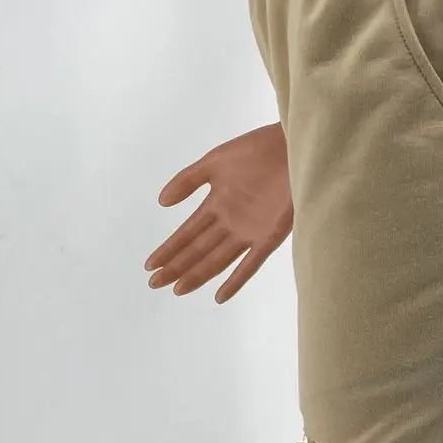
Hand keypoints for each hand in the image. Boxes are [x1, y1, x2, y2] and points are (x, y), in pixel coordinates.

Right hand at [145, 121, 291, 301]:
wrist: (293, 147)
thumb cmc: (257, 149)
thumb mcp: (215, 161)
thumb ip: (187, 180)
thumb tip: (161, 202)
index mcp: (216, 203)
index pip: (186, 232)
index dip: (168, 249)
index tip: (149, 265)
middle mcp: (229, 222)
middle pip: (198, 250)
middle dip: (176, 266)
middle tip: (154, 284)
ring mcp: (248, 232)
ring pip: (217, 259)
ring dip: (197, 274)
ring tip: (178, 289)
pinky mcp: (270, 237)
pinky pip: (251, 264)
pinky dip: (236, 280)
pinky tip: (219, 296)